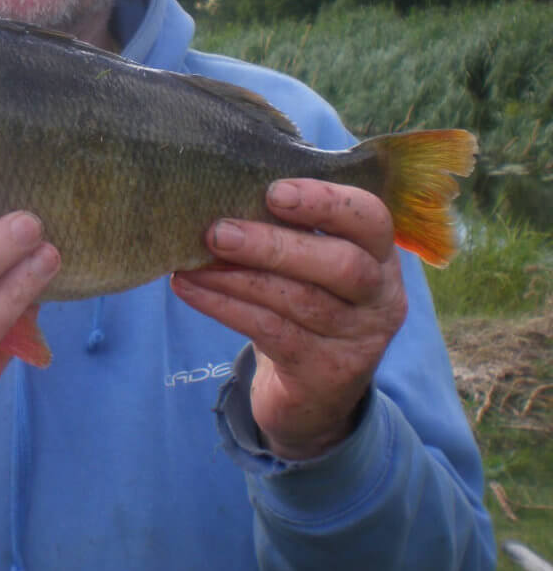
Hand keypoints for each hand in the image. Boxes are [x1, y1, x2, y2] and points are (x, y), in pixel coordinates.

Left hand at [171, 179, 407, 460]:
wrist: (313, 390)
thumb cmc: (302, 297)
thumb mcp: (309, 260)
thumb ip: (287, 224)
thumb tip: (221, 180)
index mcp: (379, 253)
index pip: (371, 219)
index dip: (326, 202)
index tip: (274, 191)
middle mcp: (381, 296)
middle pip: (340, 265)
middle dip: (274, 245)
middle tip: (217, 231)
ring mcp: (358, 339)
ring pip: (299, 301)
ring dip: (237, 277)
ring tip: (191, 261)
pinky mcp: (326, 373)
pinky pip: (271, 332)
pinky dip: (224, 306)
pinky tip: (189, 288)